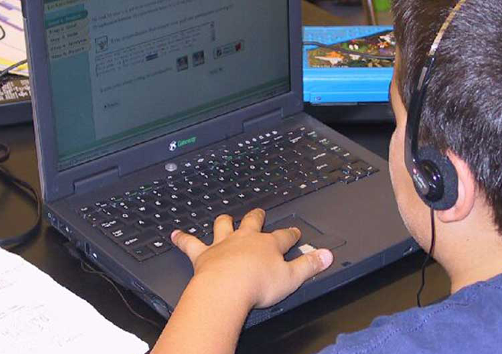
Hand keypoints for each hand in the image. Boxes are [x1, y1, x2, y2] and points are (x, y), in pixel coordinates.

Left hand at [171, 208, 333, 308]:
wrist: (227, 289)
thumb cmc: (256, 285)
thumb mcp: (292, 278)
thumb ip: (310, 266)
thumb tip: (327, 256)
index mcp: (268, 245)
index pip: (284, 236)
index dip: (291, 233)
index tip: (294, 231)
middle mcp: (245, 239)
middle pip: (252, 222)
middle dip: (257, 217)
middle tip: (258, 213)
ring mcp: (223, 244)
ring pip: (223, 225)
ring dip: (224, 221)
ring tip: (224, 217)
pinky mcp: (203, 254)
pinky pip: (190, 243)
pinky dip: (182, 238)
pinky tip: (174, 234)